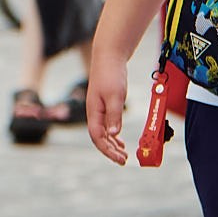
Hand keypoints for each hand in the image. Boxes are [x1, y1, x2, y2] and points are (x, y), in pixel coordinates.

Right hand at [86, 53, 135, 167]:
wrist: (109, 56)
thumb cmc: (111, 74)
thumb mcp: (115, 95)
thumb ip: (114, 115)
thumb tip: (114, 135)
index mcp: (94, 111)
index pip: (97, 137)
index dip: (107, 150)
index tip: (120, 158)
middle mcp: (94, 112)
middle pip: (99, 138)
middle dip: (110, 151)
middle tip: (124, 160)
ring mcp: (98, 109)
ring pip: (103, 133)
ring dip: (112, 145)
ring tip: (123, 154)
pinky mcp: (104, 105)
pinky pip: (107, 125)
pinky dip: (113, 135)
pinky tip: (120, 140)